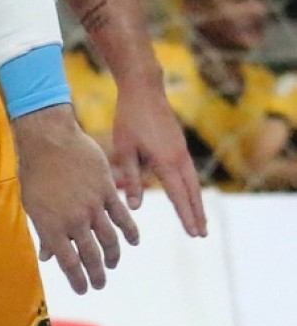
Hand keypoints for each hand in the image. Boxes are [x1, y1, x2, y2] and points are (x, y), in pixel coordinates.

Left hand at [13, 105, 141, 293]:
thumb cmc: (34, 173)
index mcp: (52, 226)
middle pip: (91, 256)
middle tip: (100, 285)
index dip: (77, 280)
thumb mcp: (32, 205)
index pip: (69, 262)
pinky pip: (123, 216)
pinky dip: (130, 232)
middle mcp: (74, 220)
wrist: (49, 141)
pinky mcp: (107, 191)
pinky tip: (133, 242)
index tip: (83, 290)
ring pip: (109, 239)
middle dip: (96, 274)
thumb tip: (47, 258)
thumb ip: (43, 233)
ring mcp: (93, 206)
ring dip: (113, 256)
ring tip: (111, 265)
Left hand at [109, 77, 205, 236]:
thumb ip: (130, 178)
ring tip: (200, 220)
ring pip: (193, 182)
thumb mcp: (124, 149)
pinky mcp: (180, 145)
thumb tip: (135, 206)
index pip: (178, 195)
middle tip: (202, 234)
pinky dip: (192, 187)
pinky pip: (189, 172)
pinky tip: (189, 195)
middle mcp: (179, 158)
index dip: (185, 215)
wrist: (144, 90)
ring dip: (196, 202)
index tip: (193, 233)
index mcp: (165, 161)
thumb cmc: (129, 119)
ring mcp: (182, 151)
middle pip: (191, 192)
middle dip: (196, 214)